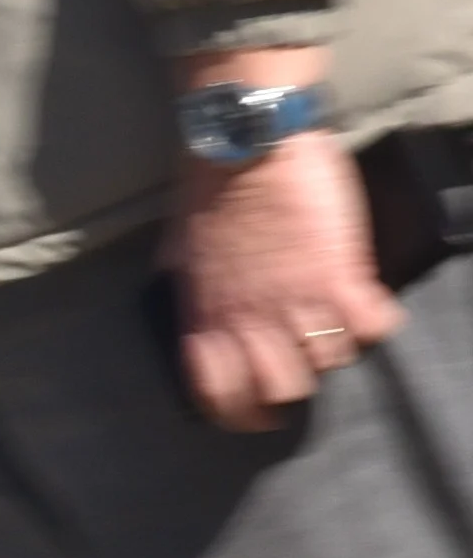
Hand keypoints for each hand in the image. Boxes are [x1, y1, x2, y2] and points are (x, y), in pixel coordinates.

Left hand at [167, 131, 401, 432]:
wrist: (241, 142)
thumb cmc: (206, 191)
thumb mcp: (181, 256)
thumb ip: (192, 296)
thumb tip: (194, 325)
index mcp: (206, 317)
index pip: (219, 396)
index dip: (239, 413)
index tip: (256, 414)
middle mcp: (250, 318)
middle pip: (283, 390)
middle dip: (294, 383)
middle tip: (302, 361)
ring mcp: (298, 298)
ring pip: (331, 361)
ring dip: (335, 345)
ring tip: (333, 318)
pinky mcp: (339, 273)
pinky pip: (373, 325)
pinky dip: (376, 319)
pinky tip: (366, 298)